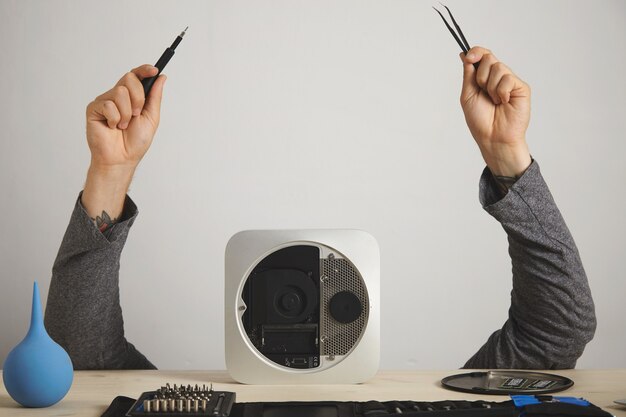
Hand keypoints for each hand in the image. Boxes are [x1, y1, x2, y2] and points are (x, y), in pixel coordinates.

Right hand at [86, 64, 164, 170]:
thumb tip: (161, 77)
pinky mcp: (93, 109)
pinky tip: (112, 127)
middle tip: (136, 114)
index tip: (154, 70)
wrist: (122, 158)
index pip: (136, 76)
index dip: (144, 70)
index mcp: (132, 97)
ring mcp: (105, 101)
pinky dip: (115, 119)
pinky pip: (108, 105)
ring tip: (123, 125)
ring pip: (120, 92)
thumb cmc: (135, 142)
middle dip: (138, 98)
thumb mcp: (151, 118)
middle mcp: (117, 96)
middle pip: (129, 79)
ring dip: (127, 113)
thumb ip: (155, 97)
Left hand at [460, 46, 531, 176]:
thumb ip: (468, 74)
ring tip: (494, 101)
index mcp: (484, 78)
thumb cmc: (480, 120)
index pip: (482, 56)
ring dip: (490, 86)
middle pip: (489, 58)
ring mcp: (510, 82)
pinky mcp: (521, 87)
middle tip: (482, 91)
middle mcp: (497, 78)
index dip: (476, 52)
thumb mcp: (468, 94)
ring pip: (498, 67)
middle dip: (481, 75)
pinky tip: (503, 102)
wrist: (492, 137)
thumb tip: (465, 54)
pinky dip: (501, 91)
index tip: (469, 57)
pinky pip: (508, 79)